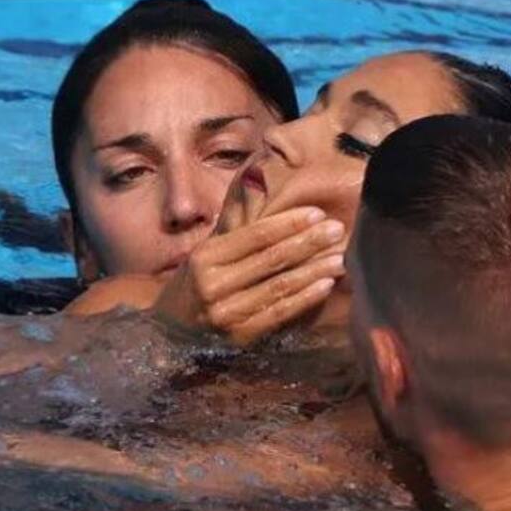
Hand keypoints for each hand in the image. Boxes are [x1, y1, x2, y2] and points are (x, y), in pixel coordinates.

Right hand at [153, 206, 346, 344]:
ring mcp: (227, 314)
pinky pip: (279, 314)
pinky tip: (326, 286)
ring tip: (340, 258)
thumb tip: (258, 172)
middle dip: (309, 242)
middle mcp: (213, 284)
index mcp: (206, 257)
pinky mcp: (239, 339)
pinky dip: (305, 299)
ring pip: (279, 286)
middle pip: (271, 259)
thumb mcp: (207, 250)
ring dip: (314, 271)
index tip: (318, 214)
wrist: (170, 334)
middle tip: (339, 230)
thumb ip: (235, 218)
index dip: (289, 223)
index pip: (256, 235)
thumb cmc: (195, 283)